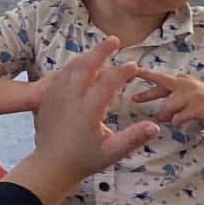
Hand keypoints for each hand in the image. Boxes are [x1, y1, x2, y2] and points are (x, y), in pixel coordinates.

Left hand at [29, 40, 159, 181]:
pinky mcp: (47, 98)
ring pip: (71, 68)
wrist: (50, 164)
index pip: (108, 83)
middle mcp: (70, 98)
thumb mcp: (112, 152)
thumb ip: (134, 138)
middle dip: (101, 51)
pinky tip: (80, 65)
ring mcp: (55, 96)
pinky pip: (60, 75)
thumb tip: (156, 127)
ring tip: (100, 49)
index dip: (122, 72)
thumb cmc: (84, 159)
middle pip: (86, 66)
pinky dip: (73, 66)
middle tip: (114, 40)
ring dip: (87, 56)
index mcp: (88, 110)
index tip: (133, 66)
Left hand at [129, 70, 203, 130]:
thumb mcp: (190, 96)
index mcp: (181, 80)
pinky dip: (178, 123)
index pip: (158, 77)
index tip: (130, 71)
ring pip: (169, 107)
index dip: (143, 75)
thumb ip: (174, 101)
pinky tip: (181, 124)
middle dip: (146, 94)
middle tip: (134, 98)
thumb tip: (160, 115)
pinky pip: (178, 118)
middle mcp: (184, 84)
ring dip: (168, 116)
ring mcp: (190, 94)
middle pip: (160, 86)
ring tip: (170, 119)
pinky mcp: (196, 106)